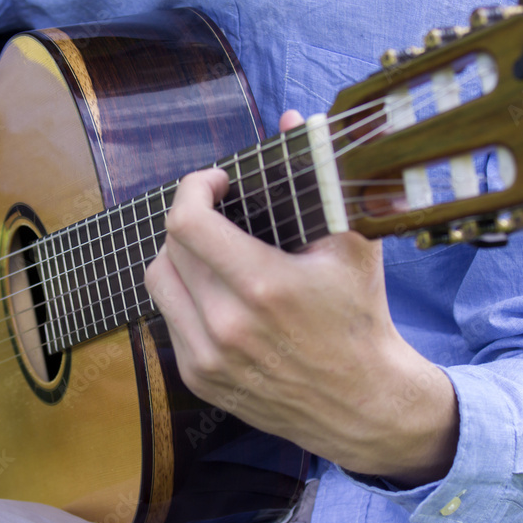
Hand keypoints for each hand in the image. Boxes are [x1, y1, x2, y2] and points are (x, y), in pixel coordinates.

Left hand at [145, 111, 457, 487]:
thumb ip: (319, 177)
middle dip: (192, 217)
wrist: (363, 404)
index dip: (193, 187)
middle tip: (220, 213)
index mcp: (263, 286)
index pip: (187, 221)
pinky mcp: (200, 379)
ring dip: (179, 255)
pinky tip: (217, 292)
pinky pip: (169, 317)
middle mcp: (227, 325)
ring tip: (213, 251)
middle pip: (170, 245)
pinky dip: (185, 295)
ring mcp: (208, 357)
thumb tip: (294, 118)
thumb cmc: (360, 318)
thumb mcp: (351, 243)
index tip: (217, 182)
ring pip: (159, 281)